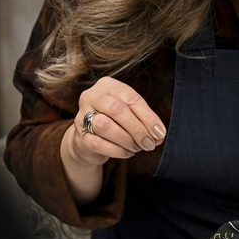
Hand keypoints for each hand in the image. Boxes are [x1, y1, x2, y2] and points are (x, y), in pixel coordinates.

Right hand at [60, 77, 166, 203]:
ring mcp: (82, 116)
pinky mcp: (79, 136)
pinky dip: (118, 150)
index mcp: (108, 85)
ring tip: (137, 147)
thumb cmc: (115, 122)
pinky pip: (99, 143)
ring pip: (105, 126)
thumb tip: (158, 134)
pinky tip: (127, 152)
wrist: (90, 141)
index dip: (148, 117)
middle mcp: (91, 96)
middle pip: (116, 109)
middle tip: (149, 143)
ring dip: (126, 140)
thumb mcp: (131, 115)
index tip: (159, 133)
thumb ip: (145, 121)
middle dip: (137, 129)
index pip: (131, 98)